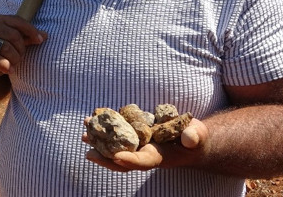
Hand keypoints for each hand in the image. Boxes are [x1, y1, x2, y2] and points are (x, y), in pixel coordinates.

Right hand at [0, 15, 46, 75]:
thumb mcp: (12, 40)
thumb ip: (28, 37)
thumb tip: (46, 36)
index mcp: (0, 19)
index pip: (19, 22)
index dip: (31, 31)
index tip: (40, 40)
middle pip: (15, 37)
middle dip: (21, 50)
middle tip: (20, 57)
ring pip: (7, 49)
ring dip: (14, 59)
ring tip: (14, 64)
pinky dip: (6, 66)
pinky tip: (10, 70)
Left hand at [83, 118, 208, 171]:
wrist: (190, 138)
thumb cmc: (196, 138)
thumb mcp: (198, 136)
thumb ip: (194, 136)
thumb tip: (188, 138)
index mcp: (159, 157)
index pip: (143, 161)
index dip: (130, 160)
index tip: (116, 157)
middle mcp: (145, 153)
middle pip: (122, 159)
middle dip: (105, 156)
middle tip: (88, 150)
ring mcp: (138, 144)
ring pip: (115, 146)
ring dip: (99, 141)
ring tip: (84, 131)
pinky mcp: (135, 134)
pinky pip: (116, 134)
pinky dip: (104, 129)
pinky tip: (93, 120)